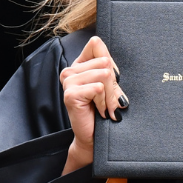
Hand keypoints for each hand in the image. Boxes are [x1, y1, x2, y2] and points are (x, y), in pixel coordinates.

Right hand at [60, 36, 128, 174]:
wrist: (95, 138)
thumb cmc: (105, 111)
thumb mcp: (111, 86)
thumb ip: (109, 69)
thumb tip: (108, 62)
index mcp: (79, 64)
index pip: (96, 44)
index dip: (111, 63)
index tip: (111, 81)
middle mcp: (70, 70)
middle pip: (105, 61)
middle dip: (113, 84)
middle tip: (108, 100)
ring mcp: (68, 82)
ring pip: (104, 74)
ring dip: (110, 95)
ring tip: (105, 107)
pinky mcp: (70, 94)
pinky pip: (98, 88)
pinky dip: (105, 102)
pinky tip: (100, 111)